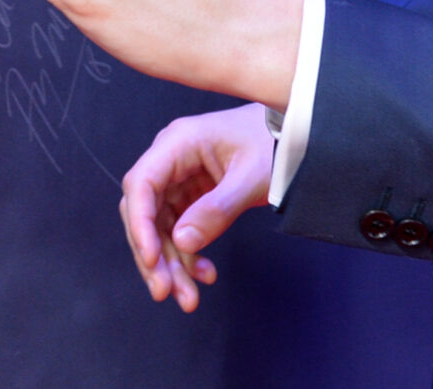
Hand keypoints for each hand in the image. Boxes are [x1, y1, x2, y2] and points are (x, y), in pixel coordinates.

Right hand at [121, 103, 273, 311]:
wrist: (292, 133)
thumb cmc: (273, 142)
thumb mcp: (251, 177)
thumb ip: (217, 209)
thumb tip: (183, 242)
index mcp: (178, 143)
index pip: (141, 184)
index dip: (140, 224)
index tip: (152, 259)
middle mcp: (170, 160)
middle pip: (145, 212)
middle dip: (153, 255)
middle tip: (165, 292)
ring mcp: (179, 180)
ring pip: (160, 228)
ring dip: (171, 265)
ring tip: (188, 298)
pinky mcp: (190, 196)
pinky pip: (179, 231)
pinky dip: (188, 257)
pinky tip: (205, 274)